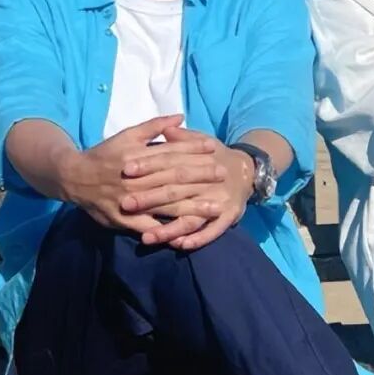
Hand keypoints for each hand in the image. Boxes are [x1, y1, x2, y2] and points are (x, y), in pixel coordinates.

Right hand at [56, 115, 212, 232]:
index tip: (214, 148)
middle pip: (173, 178)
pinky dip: (167, 232)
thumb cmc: (104, 154)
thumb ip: (154, 126)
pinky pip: (149, 228)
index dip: (193, 150)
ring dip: (193, 206)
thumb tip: (180, 116)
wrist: (73, 178)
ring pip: (167, 204)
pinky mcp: (125, 220)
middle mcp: (136, 178)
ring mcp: (131, 201)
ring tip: (216, 207)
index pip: (170, 152)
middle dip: (200, 176)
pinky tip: (188, 234)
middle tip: (223, 175)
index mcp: (137, 156)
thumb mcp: (126, 136)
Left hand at [121, 126, 255, 249]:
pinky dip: (197, 239)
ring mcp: (220, 201)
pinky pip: (212, 231)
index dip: (148, 165)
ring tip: (147, 238)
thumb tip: (166, 128)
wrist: (247, 171)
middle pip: (176, 191)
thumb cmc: (216, 157)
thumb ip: (183, 138)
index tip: (127, 169)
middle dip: (150, 198)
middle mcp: (209, 182)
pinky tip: (179, 246)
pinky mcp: (229, 217)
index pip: (170, 162)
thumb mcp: (202, 141)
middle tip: (125, 204)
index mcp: (200, 161)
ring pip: (191, 217)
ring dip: (169, 229)